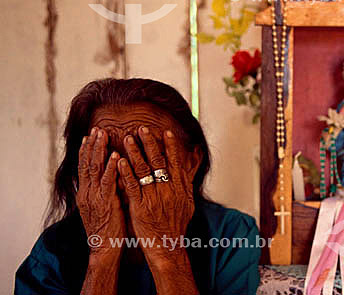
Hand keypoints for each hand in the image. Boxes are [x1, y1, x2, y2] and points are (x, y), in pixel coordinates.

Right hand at [76, 127, 125, 255]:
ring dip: (99, 150)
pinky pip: (108, 182)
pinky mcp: (106, 203)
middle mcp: (87, 193)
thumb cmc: (108, 227)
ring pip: (95, 169)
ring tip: (102, 135)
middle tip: (96, 129)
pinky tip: (115, 156)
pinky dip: (110, 168)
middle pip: (87, 164)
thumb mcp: (103, 205)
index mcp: (86, 193)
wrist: (104, 247)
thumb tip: (114, 174)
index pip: (84, 167)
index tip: (89, 135)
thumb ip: (106, 190)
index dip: (86, 151)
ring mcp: (94, 197)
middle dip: (92, 145)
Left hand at [117, 127, 197, 293]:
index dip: (170, 146)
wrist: (167, 245)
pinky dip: (125, 172)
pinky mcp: (140, 207)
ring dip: (134, 153)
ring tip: (126, 139)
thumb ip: (188, 180)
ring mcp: (153, 198)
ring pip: (143, 170)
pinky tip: (119, 161)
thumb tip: (192, 163)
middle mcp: (168, 190)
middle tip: (141, 129)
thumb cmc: (177, 224)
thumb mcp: (188, 201)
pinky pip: (132, 186)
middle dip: (149, 143)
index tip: (165, 132)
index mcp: (179, 188)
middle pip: (158, 162)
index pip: (175, 162)